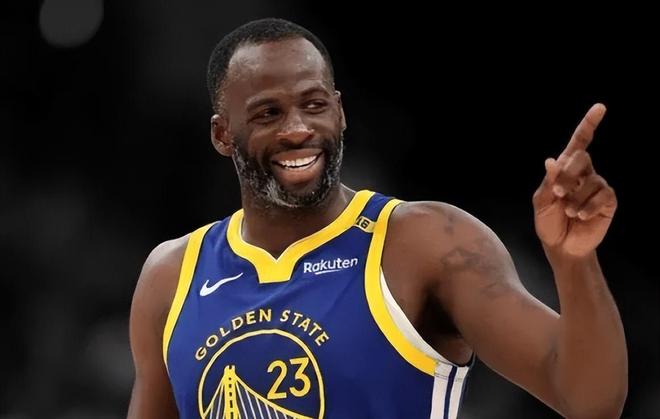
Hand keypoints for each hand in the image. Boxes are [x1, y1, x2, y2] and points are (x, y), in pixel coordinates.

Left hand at [533, 103, 616, 256]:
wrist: (560, 246)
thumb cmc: (549, 222)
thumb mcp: (541, 202)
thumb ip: (548, 182)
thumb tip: (552, 160)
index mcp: (566, 169)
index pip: (579, 143)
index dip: (589, 124)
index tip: (600, 107)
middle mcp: (584, 174)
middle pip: (581, 157)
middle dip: (567, 175)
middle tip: (557, 193)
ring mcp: (597, 187)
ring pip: (591, 180)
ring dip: (575, 197)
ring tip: (568, 211)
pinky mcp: (607, 202)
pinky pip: (602, 196)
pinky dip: (588, 206)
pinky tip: (580, 216)